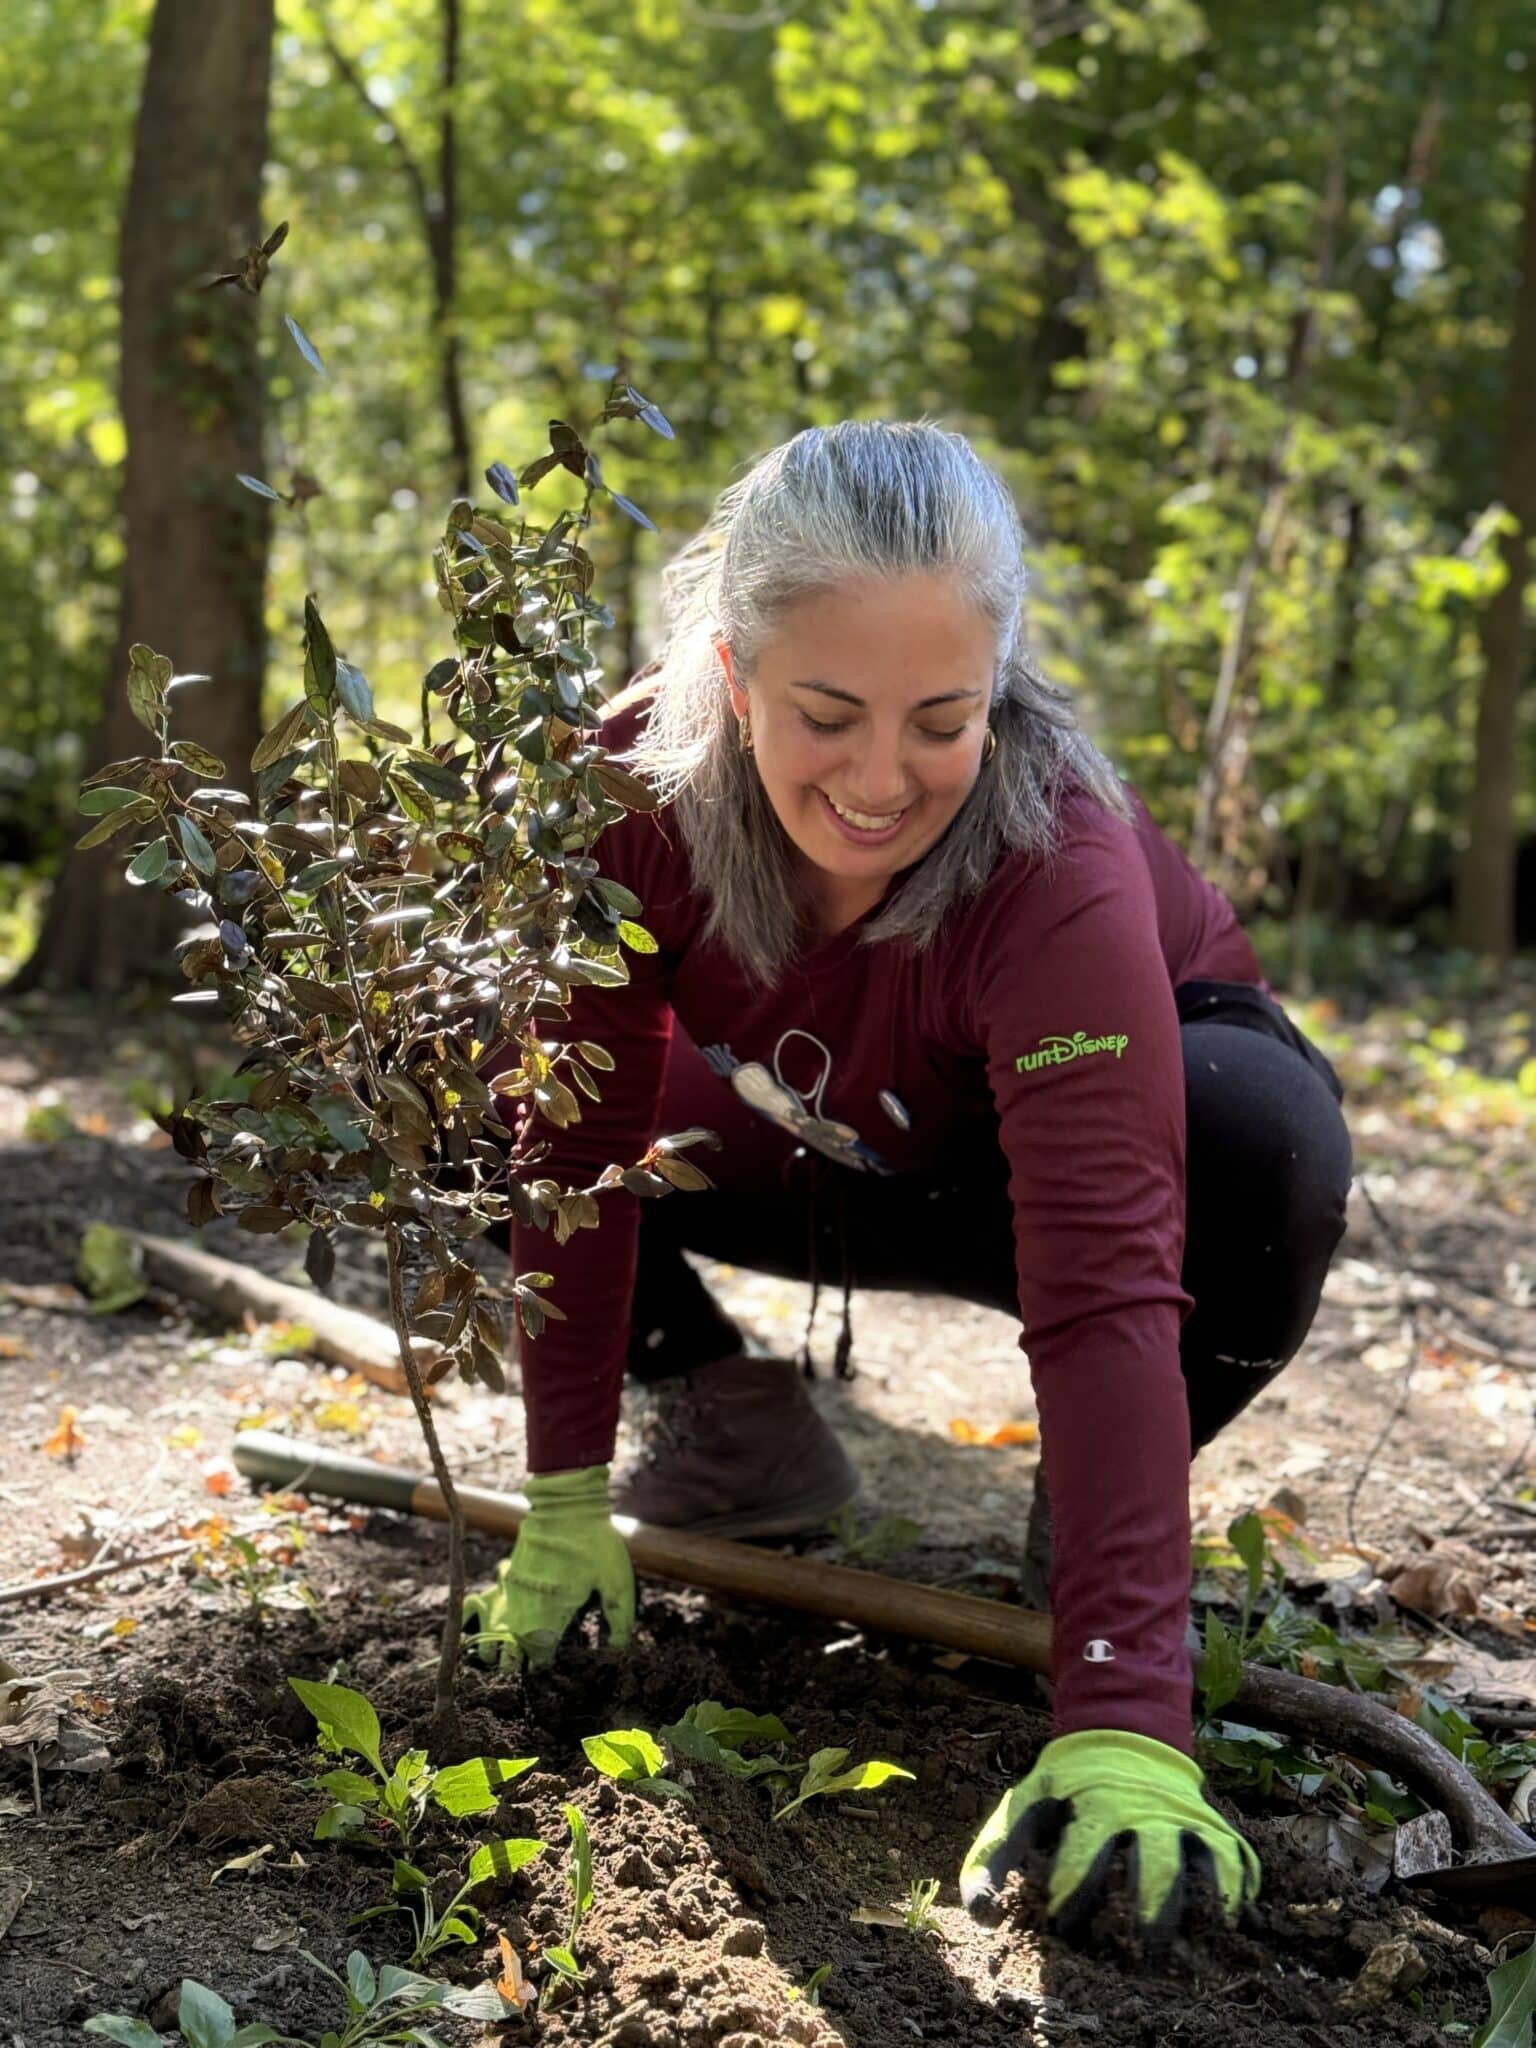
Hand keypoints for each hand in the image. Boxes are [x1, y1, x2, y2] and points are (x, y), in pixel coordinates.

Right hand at [461, 1465, 634, 1668]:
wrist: (566, 1505)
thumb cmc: (594, 1544)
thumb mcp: (618, 1582)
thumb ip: (620, 1620)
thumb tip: (617, 1650)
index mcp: (551, 1613)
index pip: (538, 1656)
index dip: (543, 1666)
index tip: (551, 1666)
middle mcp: (524, 1607)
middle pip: (510, 1650)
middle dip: (515, 1663)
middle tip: (528, 1665)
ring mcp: (510, 1591)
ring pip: (491, 1632)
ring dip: (493, 1647)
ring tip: (502, 1656)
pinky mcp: (505, 1575)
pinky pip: (479, 1604)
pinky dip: (479, 1618)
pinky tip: (488, 1624)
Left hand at [959, 1729, 1258, 1944]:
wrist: (1122, 1729)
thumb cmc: (1069, 1783)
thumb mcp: (1027, 1804)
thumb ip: (997, 1854)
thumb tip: (980, 1914)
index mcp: (1096, 1807)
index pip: (1086, 1860)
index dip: (1072, 1898)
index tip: (1060, 1927)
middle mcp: (1145, 1813)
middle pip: (1155, 1867)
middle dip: (1149, 1914)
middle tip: (1140, 1956)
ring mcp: (1184, 1817)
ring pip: (1203, 1863)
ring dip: (1200, 1906)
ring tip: (1194, 1948)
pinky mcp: (1211, 1823)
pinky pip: (1238, 1857)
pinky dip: (1238, 1888)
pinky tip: (1228, 1920)